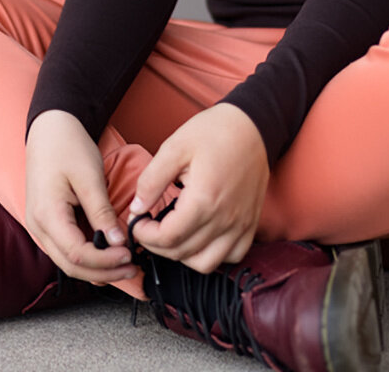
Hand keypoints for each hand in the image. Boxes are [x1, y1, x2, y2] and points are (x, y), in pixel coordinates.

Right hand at [24, 109, 138, 283]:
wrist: (49, 129)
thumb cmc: (67, 146)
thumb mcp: (89, 177)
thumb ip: (101, 212)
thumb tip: (117, 242)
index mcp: (47, 215)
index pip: (76, 255)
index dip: (104, 262)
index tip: (128, 256)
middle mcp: (38, 226)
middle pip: (70, 266)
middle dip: (103, 272)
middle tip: (131, 268)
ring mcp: (40, 226)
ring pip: (67, 261)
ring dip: (96, 268)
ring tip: (123, 265)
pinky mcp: (47, 222)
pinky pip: (66, 248)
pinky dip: (87, 256)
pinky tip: (107, 255)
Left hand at [129, 103, 268, 273]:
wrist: (252, 125)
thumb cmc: (214, 131)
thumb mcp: (175, 147)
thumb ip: (151, 180)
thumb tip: (136, 208)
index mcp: (205, 199)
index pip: (168, 237)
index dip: (145, 235)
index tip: (138, 222)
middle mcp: (225, 218)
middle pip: (183, 252)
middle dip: (157, 244)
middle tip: (148, 226)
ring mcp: (241, 224)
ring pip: (206, 263)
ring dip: (182, 255)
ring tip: (172, 233)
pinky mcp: (251, 224)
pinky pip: (232, 257)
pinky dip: (212, 255)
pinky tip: (199, 237)